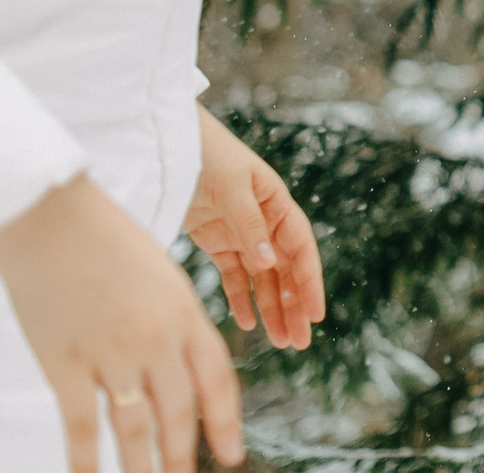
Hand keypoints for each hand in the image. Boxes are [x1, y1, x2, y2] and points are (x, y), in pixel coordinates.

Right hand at [0, 175, 243, 472]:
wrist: (52, 219)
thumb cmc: (108, 244)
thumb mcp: (162, 278)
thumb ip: (174, 324)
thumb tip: (180, 369)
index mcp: (185, 314)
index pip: (216, 379)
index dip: (225, 421)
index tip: (233, 454)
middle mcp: (156, 338)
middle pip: (178, 411)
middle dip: (183, 454)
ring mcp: (111, 353)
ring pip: (135, 426)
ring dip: (143, 466)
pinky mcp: (64, 363)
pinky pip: (81, 424)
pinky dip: (87, 460)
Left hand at [184, 105, 326, 351]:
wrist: (167, 140)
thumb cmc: (205, 151)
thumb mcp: (230, 184)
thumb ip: (249, 223)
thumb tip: (270, 261)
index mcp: (276, 202)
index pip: (300, 248)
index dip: (310, 282)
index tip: (316, 314)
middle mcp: (264, 220)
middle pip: (286, 269)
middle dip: (295, 306)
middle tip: (300, 342)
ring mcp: (241, 231)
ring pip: (263, 278)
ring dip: (272, 309)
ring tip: (280, 342)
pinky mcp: (216, 239)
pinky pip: (234, 276)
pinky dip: (242, 298)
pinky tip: (247, 323)